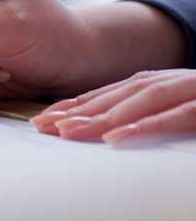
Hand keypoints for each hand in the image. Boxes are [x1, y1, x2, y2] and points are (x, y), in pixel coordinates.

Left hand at [31, 69, 195, 146]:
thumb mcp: (177, 112)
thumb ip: (144, 118)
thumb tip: (106, 136)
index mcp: (158, 85)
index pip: (108, 96)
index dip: (73, 107)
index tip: (40, 121)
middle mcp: (171, 83)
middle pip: (118, 96)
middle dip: (77, 111)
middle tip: (43, 127)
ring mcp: (191, 91)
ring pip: (142, 101)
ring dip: (102, 115)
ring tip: (68, 132)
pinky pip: (179, 115)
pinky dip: (147, 125)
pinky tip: (118, 137)